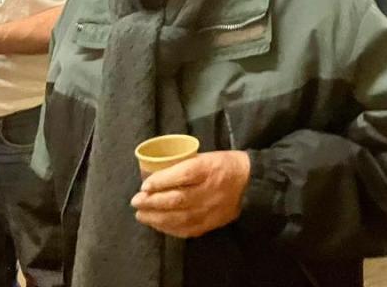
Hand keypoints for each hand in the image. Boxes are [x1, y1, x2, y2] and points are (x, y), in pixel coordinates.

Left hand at [131, 151, 250, 237]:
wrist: (250, 183)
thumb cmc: (224, 164)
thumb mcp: (205, 156)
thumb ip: (183, 165)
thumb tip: (155, 175)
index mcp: (208, 168)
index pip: (181, 175)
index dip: (160, 181)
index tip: (144, 185)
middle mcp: (208, 191)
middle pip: (176, 199)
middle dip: (152, 201)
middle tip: (136, 201)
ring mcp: (209, 210)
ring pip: (178, 217)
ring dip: (156, 218)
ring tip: (141, 214)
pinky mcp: (210, 223)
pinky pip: (186, 229)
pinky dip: (168, 228)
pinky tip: (157, 224)